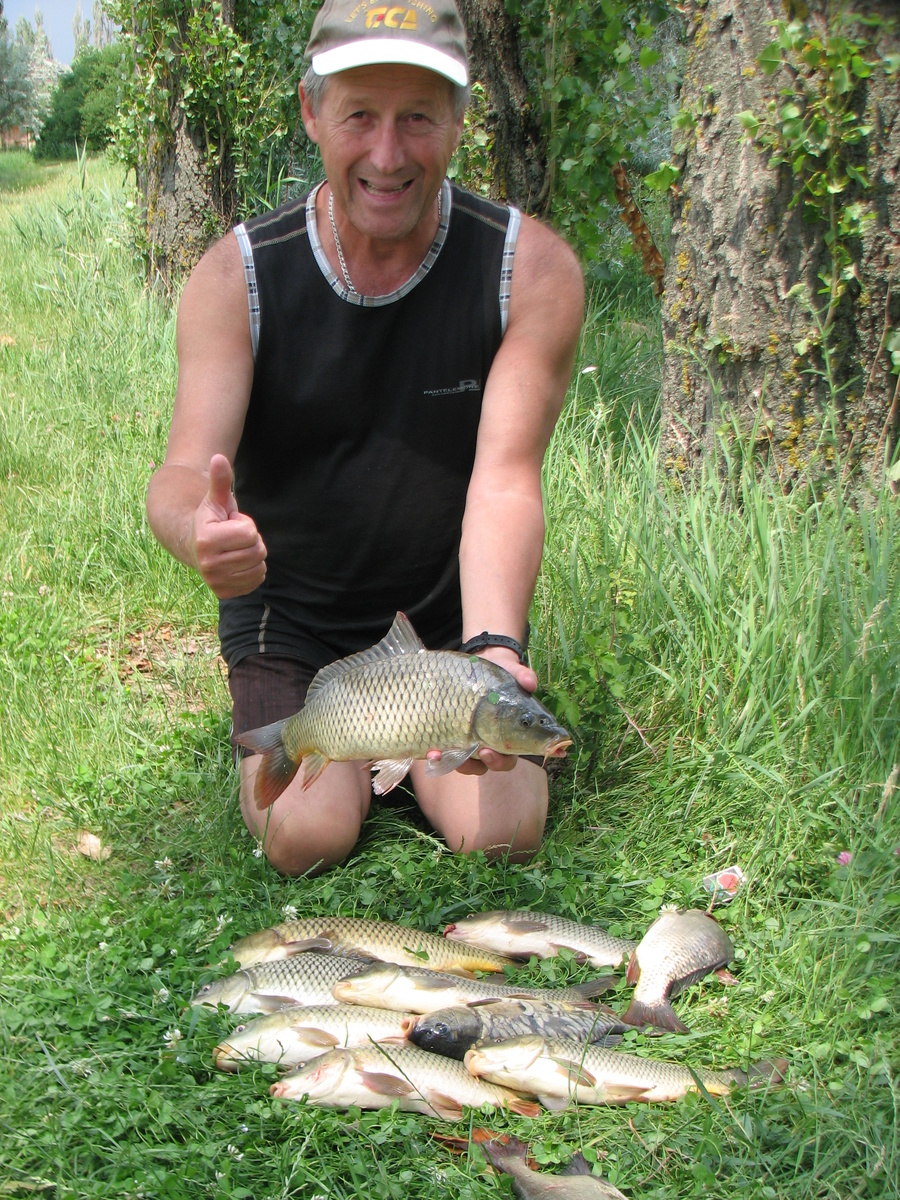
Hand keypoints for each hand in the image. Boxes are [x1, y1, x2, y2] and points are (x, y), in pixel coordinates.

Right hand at [191, 454, 266, 597]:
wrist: (194, 545)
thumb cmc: (211, 518)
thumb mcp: (216, 499)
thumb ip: (220, 480)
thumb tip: (218, 457)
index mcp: (207, 540)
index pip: (250, 533)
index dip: (245, 524)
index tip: (229, 523)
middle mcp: (209, 565)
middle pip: (257, 551)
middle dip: (251, 541)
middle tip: (233, 538)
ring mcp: (216, 582)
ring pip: (259, 567)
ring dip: (252, 555)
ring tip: (234, 549)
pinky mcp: (224, 593)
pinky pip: (256, 581)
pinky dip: (253, 571)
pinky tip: (237, 562)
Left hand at [430, 645, 536, 775]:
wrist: (470, 672)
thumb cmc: (495, 677)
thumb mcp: (509, 671)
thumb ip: (523, 676)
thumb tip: (530, 684)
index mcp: (508, 736)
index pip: (508, 758)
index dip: (500, 760)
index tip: (488, 751)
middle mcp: (490, 745)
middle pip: (488, 765)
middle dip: (479, 763)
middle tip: (474, 753)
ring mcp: (470, 744)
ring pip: (466, 764)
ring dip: (455, 763)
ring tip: (440, 755)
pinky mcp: (450, 741)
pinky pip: (446, 756)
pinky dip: (438, 756)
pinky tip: (431, 751)